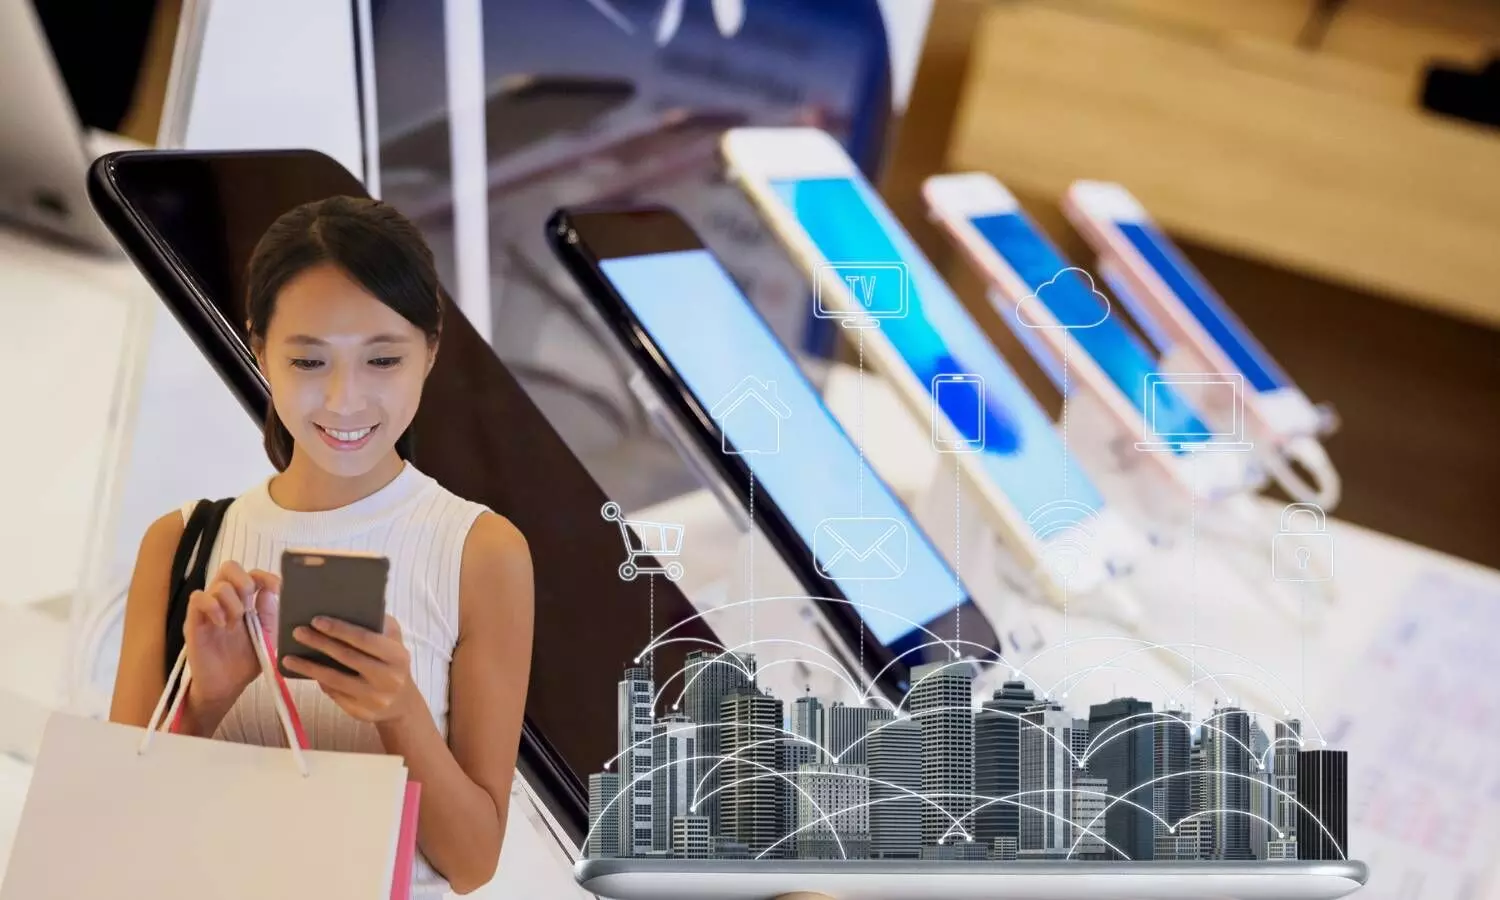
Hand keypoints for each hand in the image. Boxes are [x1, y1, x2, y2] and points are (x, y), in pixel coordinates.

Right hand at [184, 561, 280, 711]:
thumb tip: (271, 590)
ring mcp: (209, 610)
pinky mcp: (194, 622)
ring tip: (235, 623)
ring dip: (232, 601)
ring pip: (218, 584)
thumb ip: (270, 613)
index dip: (265, 575)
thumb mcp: (267, 636)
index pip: (252, 574)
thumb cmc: (247, 660)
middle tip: (250, 600)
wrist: (227, 686)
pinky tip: (222, 623)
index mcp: (245, 601)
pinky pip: (197, 598)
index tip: (277, 588)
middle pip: (230, 567)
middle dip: (244, 579)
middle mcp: (226, 601)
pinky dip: (212, 606)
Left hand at [283, 615, 418, 723]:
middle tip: (298, 632)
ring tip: (288, 658)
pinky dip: (319, 681)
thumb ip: (378, 625)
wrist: (402, 703)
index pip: (364, 639)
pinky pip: (334, 694)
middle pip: (346, 657)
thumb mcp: (395, 642)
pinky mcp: (360, 713)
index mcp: (397, 656)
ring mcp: (374, 698)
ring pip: (335, 680)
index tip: (316, 620)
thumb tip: (345, 610)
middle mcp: (387, 678)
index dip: (340, 629)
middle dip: (319, 643)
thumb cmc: (392, 664)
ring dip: (309, 667)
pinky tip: (306, 672)